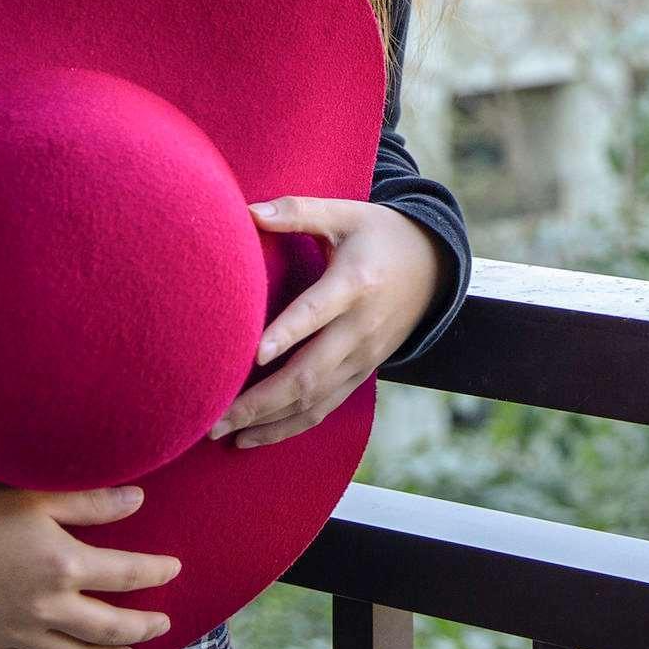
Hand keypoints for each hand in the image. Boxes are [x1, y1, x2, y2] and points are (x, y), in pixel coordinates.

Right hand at [0, 476, 184, 648]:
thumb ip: (92, 502)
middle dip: (141, 627)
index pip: (127, 574)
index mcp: (65, 565)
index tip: (173, 568)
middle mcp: (47, 608)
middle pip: (108, 627)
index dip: (155, 572)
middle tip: (162, 625)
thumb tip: (139, 499)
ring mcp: (16, 634)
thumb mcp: (39, 494)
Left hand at [208, 198, 447, 448]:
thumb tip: (248, 210)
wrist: (433, 266)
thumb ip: (298, 211)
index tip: (255, 353)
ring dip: (268, 422)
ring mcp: (363, 357)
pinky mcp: (362, 374)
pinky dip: (288, 428)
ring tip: (223, 433)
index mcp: (355, 283)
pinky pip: (324, 409)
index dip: (288, 332)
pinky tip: (253, 437)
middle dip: (261, 400)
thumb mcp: (345, 213)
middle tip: (214, 416)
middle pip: (311, 372)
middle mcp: (361, 328)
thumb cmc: (378, 234)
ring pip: (315, 401)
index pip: (318, 312)